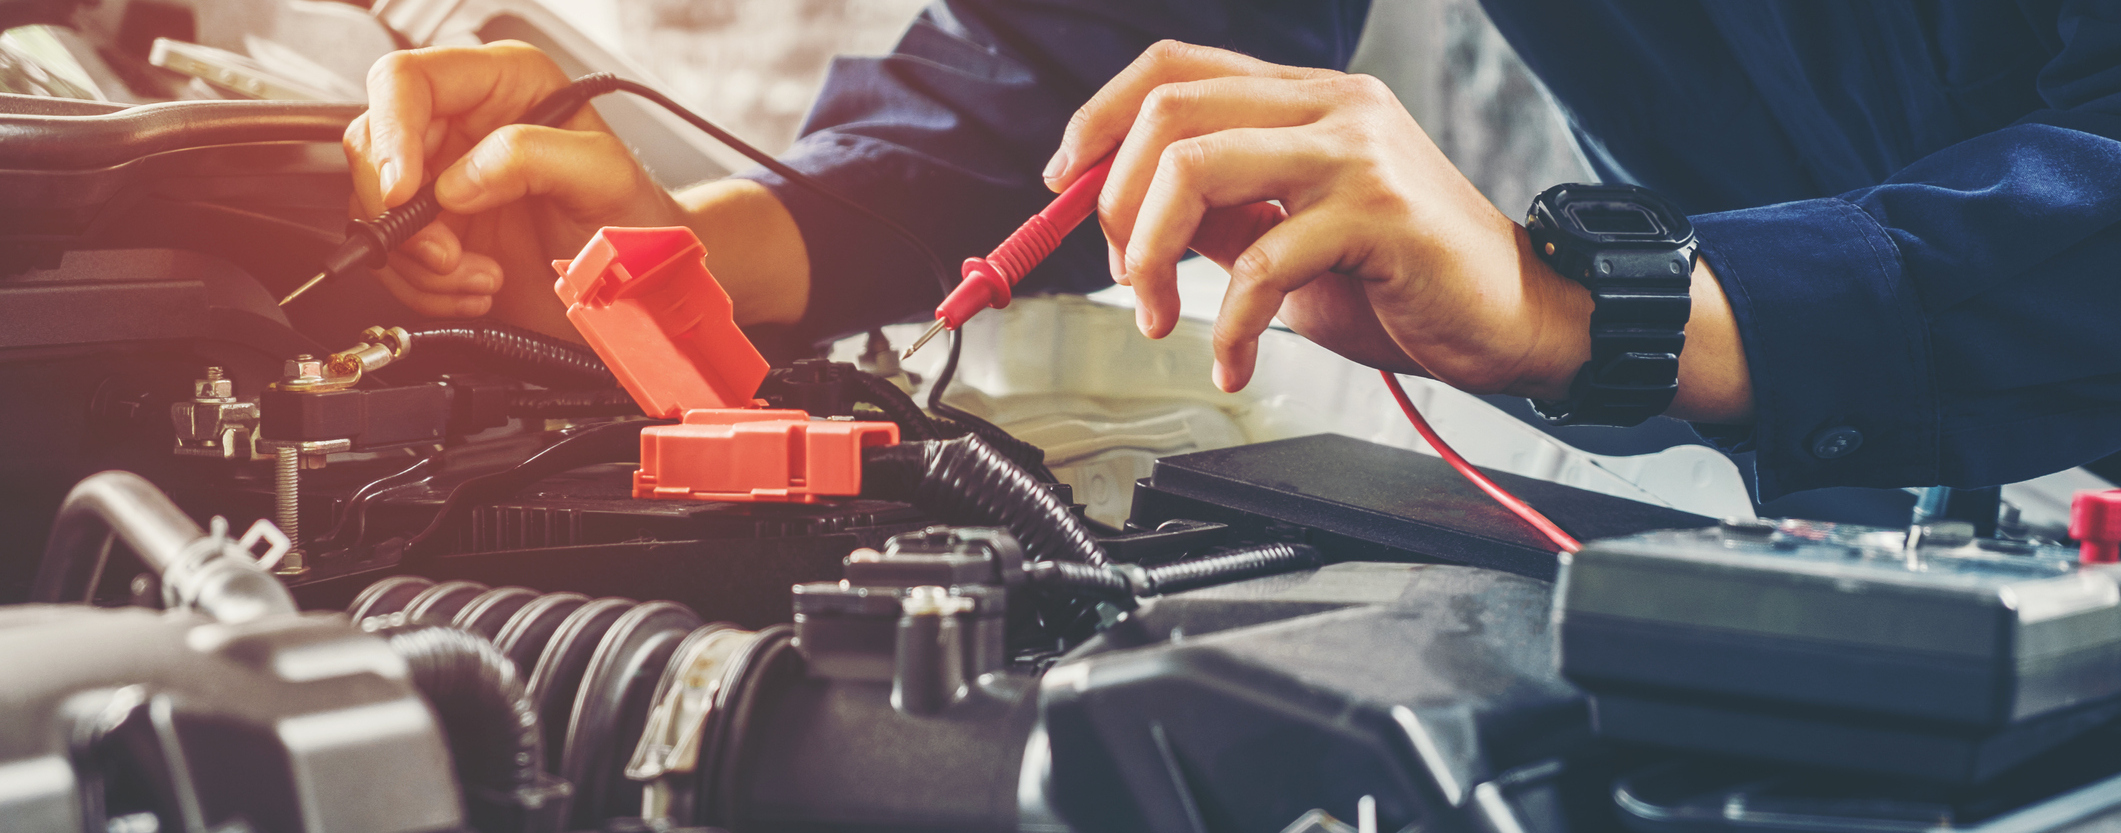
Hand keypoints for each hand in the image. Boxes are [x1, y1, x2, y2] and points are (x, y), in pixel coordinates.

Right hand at [344, 41, 685, 330]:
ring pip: (375, 210)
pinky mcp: (439, 233)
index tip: (404, 191)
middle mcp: (464, 126)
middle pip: (374, 147)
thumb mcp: (602, 176)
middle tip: (448, 253)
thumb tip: (459, 180)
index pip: (405, 80)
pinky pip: (394, 258)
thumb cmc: (635, 219)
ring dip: (420, 262)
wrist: (641, 286)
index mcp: (501, 84)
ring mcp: (445, 181)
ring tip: (482, 276)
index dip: (391, 133)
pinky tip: (479, 287)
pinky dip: (426, 287)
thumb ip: (534, 157)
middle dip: (402, 214)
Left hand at [1045, 41, 1590, 397]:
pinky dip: (1225, 325)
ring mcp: (1356, 152)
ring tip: (1158, 317)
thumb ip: (1221, 216)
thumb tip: (1128, 221)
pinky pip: (1258, 261)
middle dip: (1113, 200)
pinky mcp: (1377, 213)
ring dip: (1148, 255)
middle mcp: (1331, 106)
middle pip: (1170, 110)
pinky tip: (1232, 360)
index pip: (1175, 67)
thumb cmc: (1407, 282)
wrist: (1517, 318)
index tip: (1063, 182)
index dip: (1100, 116)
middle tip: (1119, 273)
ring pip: (1198, 167)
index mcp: (1306, 99)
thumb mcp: (1291, 239)